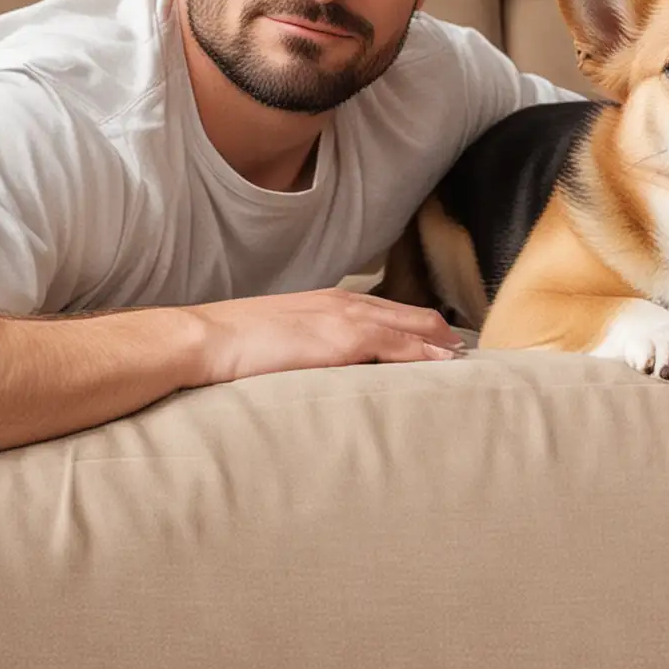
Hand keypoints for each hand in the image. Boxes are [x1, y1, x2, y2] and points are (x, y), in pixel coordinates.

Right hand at [188, 287, 466, 385]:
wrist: (205, 339)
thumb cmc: (229, 345)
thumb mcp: (275, 339)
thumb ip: (303, 346)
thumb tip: (313, 366)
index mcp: (326, 302)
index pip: (383, 311)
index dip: (414, 325)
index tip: (437, 338)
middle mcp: (342, 304)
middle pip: (406, 315)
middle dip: (436, 332)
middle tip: (462, 350)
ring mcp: (344, 319)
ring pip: (409, 328)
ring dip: (438, 343)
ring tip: (464, 359)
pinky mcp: (343, 339)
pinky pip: (396, 346)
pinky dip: (424, 353)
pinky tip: (443, 364)